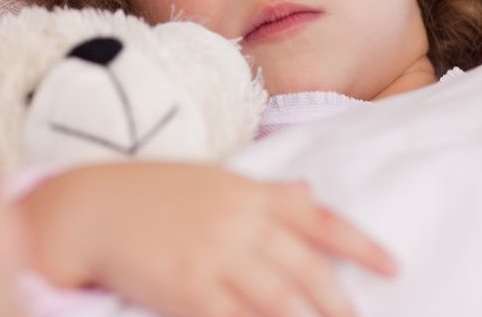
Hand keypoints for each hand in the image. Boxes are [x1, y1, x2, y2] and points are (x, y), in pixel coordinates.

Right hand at [20, 163, 396, 316]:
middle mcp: (238, 223)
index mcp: (245, 192)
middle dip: (339, 302)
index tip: (393, 267)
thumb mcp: (208, 180)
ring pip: (280, 302)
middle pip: (306, 269)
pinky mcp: (190, 291)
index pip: (317, 218)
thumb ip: (259, 192)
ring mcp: (214, 258)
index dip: (360, 244)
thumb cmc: (146, 193)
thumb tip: (306, 192)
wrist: (89, 210)